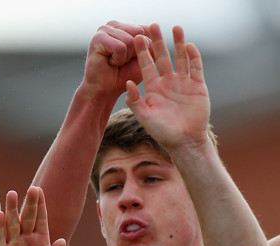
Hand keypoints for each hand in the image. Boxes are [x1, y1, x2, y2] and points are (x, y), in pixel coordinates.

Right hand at [0, 186, 66, 245]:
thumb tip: (62, 242)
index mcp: (40, 239)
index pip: (40, 218)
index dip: (40, 205)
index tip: (39, 190)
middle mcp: (26, 238)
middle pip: (27, 217)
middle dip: (29, 203)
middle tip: (31, 188)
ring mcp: (12, 244)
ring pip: (12, 223)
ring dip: (12, 209)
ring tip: (12, 194)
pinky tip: (0, 215)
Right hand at [81, 21, 147, 99]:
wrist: (104, 92)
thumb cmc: (122, 76)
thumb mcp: (143, 59)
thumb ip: (150, 43)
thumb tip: (152, 26)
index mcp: (123, 26)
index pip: (145, 29)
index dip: (142, 49)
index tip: (129, 60)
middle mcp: (113, 25)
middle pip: (139, 33)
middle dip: (134, 52)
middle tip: (121, 62)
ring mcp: (104, 29)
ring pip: (130, 41)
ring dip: (125, 58)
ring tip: (114, 62)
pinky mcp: (98, 38)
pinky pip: (120, 47)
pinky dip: (118, 60)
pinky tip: (109, 62)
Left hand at [126, 24, 210, 151]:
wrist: (185, 141)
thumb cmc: (163, 133)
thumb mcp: (145, 117)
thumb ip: (135, 101)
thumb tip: (126, 82)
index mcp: (154, 89)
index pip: (146, 66)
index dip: (142, 52)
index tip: (136, 37)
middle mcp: (168, 83)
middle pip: (162, 57)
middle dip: (157, 41)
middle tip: (151, 25)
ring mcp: (183, 83)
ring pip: (180, 58)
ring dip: (177, 43)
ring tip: (174, 27)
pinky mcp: (198, 85)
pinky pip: (196, 67)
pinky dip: (193, 56)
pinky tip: (189, 46)